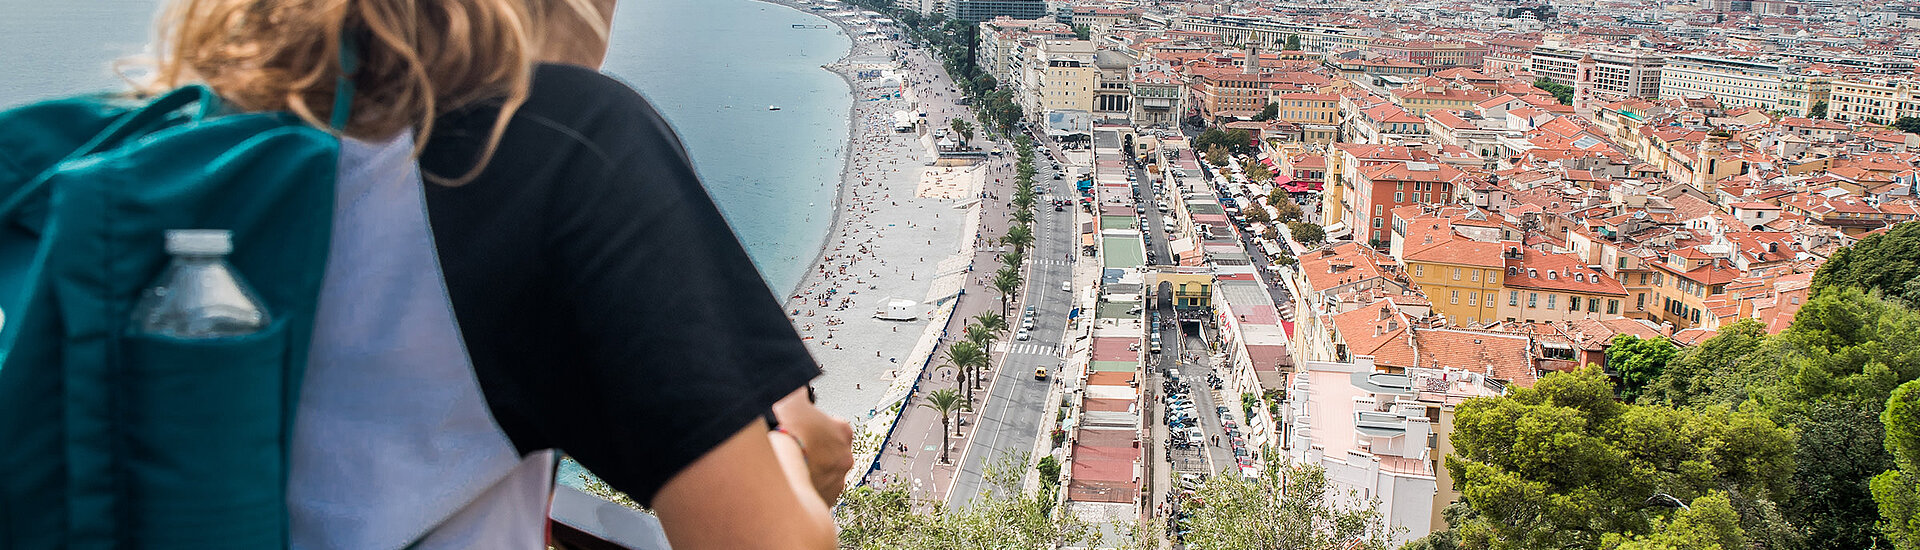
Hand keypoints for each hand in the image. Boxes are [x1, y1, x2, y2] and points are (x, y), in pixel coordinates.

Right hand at [772, 387, 854, 503]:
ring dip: (814, 469)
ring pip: (827, 472)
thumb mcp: (790, 401)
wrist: (783, 475)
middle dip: (817, 449)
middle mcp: (844, 456)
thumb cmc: (789, 439)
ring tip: (794, 466)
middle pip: (832, 450)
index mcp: (842, 430)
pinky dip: (810, 487)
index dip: (819, 425)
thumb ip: (795, 390)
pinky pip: (820, 491)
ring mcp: (837, 479)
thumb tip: (795, 381)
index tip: (805, 428)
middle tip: (797, 448)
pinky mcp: (827, 498)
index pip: (836, 425)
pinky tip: (795, 481)